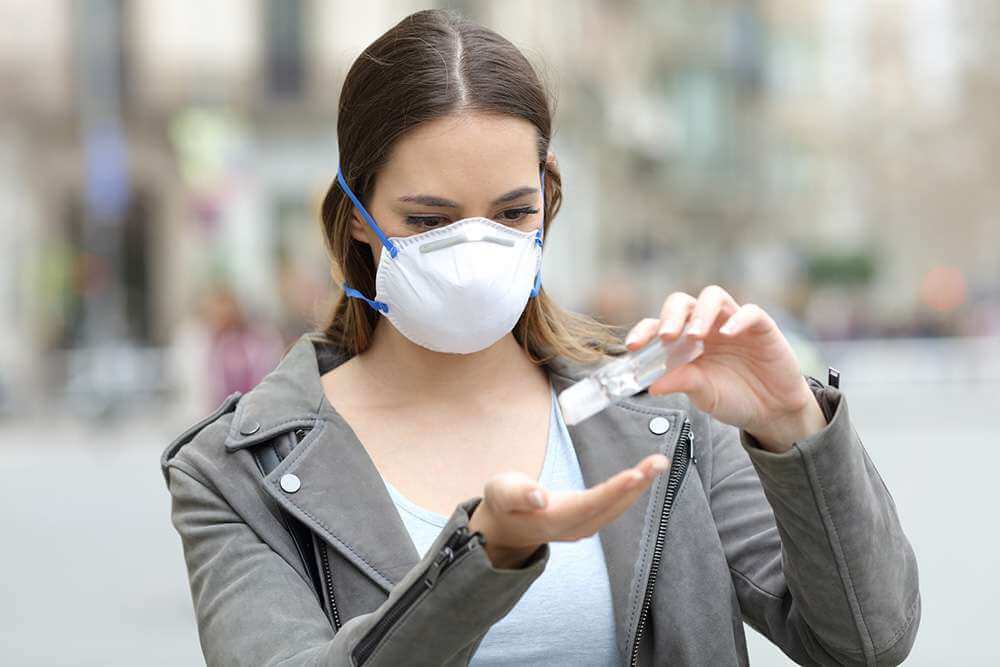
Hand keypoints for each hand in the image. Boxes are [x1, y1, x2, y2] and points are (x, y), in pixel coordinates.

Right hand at [467, 454, 669, 568]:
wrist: (504, 529)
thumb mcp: (500, 493)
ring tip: (659, 463)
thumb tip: (540, 497)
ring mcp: (582, 528)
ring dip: (640, 486)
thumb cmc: (502, 504)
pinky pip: (614, 507)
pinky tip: (643, 476)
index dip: (613, 490)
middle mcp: (573, 528)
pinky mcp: (587, 521)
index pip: (589, 504)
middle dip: (638, 484)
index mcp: (552, 520)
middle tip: (660, 462)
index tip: (636, 474)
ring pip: (617, 508)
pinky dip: (631, 490)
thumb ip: (519, 495)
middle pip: (611, 507)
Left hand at [624, 285, 827, 453]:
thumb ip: (682, 384)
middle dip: (671, 315)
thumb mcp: (703, 395)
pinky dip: (737, 319)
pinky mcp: (761, 327)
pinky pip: (749, 312)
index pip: (659, 325)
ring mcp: (733, 323)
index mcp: (686, 341)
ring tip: (694, 335)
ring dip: (700, 312)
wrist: (772, 412)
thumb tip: (653, 385)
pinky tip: (727, 333)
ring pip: (713, 296)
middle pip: (682, 302)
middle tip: (666, 337)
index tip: (632, 346)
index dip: (644, 331)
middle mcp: (707, 326)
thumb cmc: (734, 398)